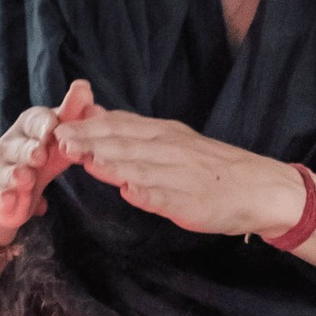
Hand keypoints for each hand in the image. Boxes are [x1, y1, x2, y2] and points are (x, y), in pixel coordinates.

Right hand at [0, 79, 93, 252]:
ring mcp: (2, 172)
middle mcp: (11, 147)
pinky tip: (9, 201)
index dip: (43, 124)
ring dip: (17, 174)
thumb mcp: (56, 138)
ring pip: (9, 172)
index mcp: (28, 129)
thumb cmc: (37, 158)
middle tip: (39, 154)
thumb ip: (70, 116)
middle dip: (29, 149)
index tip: (53, 125)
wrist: (4, 193)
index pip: (34, 121)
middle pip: (19, 146)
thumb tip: (85, 87)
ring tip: (26, 178)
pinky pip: (0, 197)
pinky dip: (4, 199)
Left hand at [60, 107, 302, 239]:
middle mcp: (169, 148)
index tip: (56, 126)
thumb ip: (133, 132)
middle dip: (91, 141)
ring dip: (113, 164)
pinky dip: (151, 193)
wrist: (259, 188)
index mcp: (162, 132)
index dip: (87, 125)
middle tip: (61, 141)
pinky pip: (170, 196)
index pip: (119, 124)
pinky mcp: (193, 201)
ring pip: (143, 167)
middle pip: (125, 143)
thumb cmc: (209, 167)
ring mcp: (181, 174)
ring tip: (87, 161)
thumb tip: (92, 114)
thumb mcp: (171, 140)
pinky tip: (133, 192)